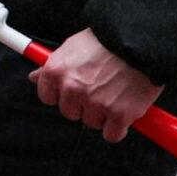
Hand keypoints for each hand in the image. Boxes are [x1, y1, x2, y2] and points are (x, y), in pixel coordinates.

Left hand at [29, 30, 163, 142]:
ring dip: (103, 115)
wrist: (142, 42)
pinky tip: (124, 114)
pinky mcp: (119, 115)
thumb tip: (34, 77)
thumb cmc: (107, 41)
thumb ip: (54, 64)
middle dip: (83, 105)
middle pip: (70, 112)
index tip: (74, 91)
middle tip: (100, 90)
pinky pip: (112, 135)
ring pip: (92, 123)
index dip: (62, 95)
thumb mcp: (73, 45)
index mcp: (56, 71)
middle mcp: (72, 89)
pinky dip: (118, 128)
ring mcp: (95, 103)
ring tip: (116, 94)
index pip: (47, 97)